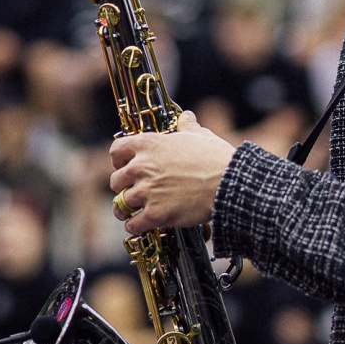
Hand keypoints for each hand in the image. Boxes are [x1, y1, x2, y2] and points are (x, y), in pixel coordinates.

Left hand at [110, 112, 234, 235]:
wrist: (229, 183)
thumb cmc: (216, 158)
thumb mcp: (200, 135)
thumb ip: (187, 126)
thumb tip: (186, 117)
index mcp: (148, 144)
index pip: (116, 151)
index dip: (119, 161)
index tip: (124, 166)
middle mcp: (141, 167)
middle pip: (116, 180)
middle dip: (123, 187)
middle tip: (132, 191)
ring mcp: (146, 192)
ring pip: (121, 204)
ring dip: (125, 209)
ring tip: (130, 213)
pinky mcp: (155, 214)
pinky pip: (133, 224)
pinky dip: (134, 226)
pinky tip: (140, 225)